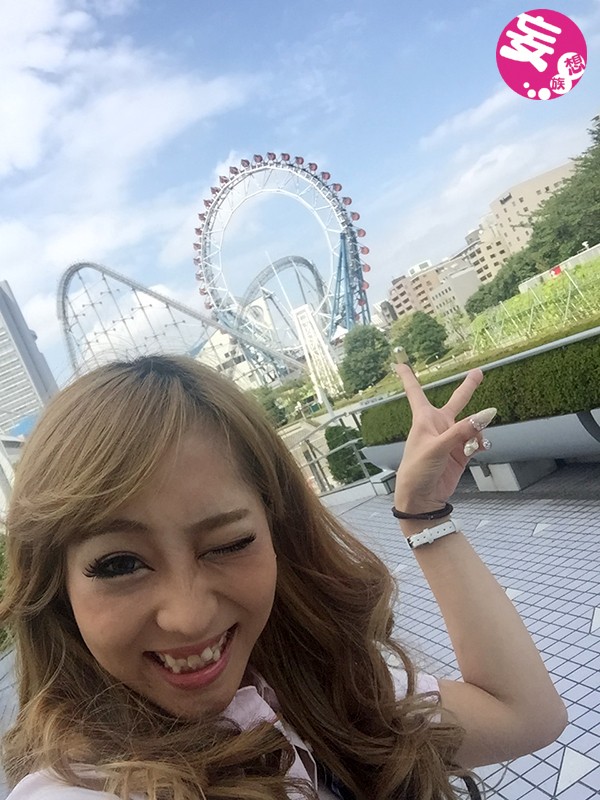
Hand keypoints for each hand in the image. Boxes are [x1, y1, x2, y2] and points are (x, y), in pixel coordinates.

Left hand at [393, 364, 492, 513]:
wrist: (422, 497)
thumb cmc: (417, 469)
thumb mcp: (438, 446)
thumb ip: (463, 430)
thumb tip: (487, 414)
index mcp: (424, 419)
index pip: (415, 391)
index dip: (408, 376)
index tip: (399, 362)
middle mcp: (439, 425)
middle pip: (456, 401)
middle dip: (468, 387)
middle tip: (478, 372)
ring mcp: (452, 439)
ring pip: (472, 425)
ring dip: (477, 431)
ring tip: (475, 442)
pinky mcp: (461, 453)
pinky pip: (477, 442)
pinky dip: (481, 444)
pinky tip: (480, 448)